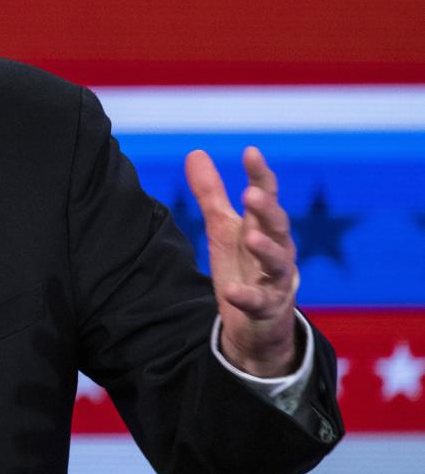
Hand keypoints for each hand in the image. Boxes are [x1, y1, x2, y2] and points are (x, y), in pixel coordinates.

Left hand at [185, 147, 299, 377]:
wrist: (258, 322)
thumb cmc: (245, 266)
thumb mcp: (224, 227)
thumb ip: (212, 194)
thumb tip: (195, 152)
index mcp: (264, 227)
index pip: (267, 196)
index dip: (260, 175)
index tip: (251, 152)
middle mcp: (277, 250)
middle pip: (278, 226)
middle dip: (266, 210)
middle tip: (252, 194)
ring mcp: (276, 281)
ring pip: (278, 263)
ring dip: (266, 249)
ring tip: (250, 238)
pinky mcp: (267, 308)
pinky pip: (259, 302)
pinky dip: (246, 297)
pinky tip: (231, 292)